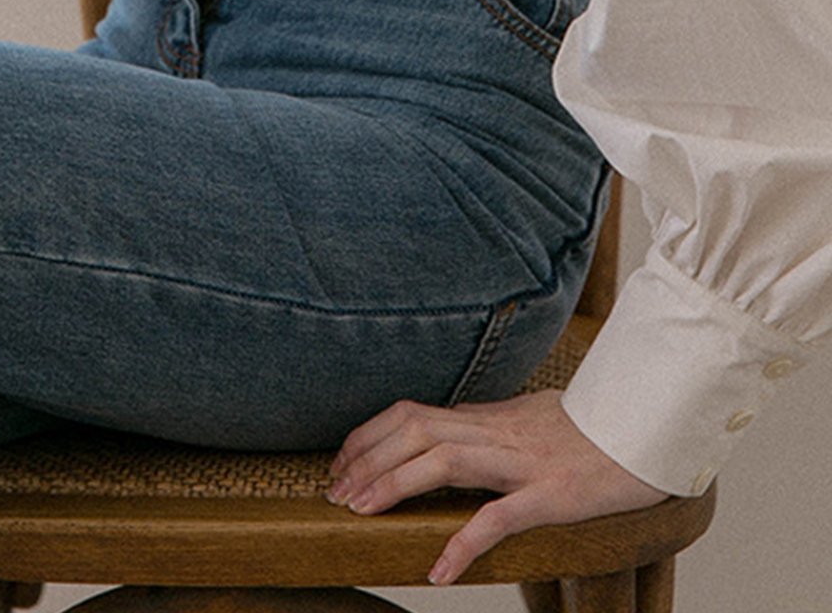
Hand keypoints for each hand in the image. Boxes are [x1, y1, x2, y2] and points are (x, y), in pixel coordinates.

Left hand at [326, 389, 667, 584]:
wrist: (647, 429)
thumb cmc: (592, 430)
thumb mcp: (532, 420)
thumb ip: (494, 428)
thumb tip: (457, 434)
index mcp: (490, 418)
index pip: (415, 413)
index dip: (371, 434)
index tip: (341, 460)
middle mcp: (498, 433)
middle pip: (417, 430)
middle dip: (368, 458)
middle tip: (335, 491)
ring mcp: (523, 462)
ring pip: (444, 461)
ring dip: (395, 484)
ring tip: (360, 510)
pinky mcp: (551, 495)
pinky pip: (500, 517)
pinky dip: (464, 542)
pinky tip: (439, 569)